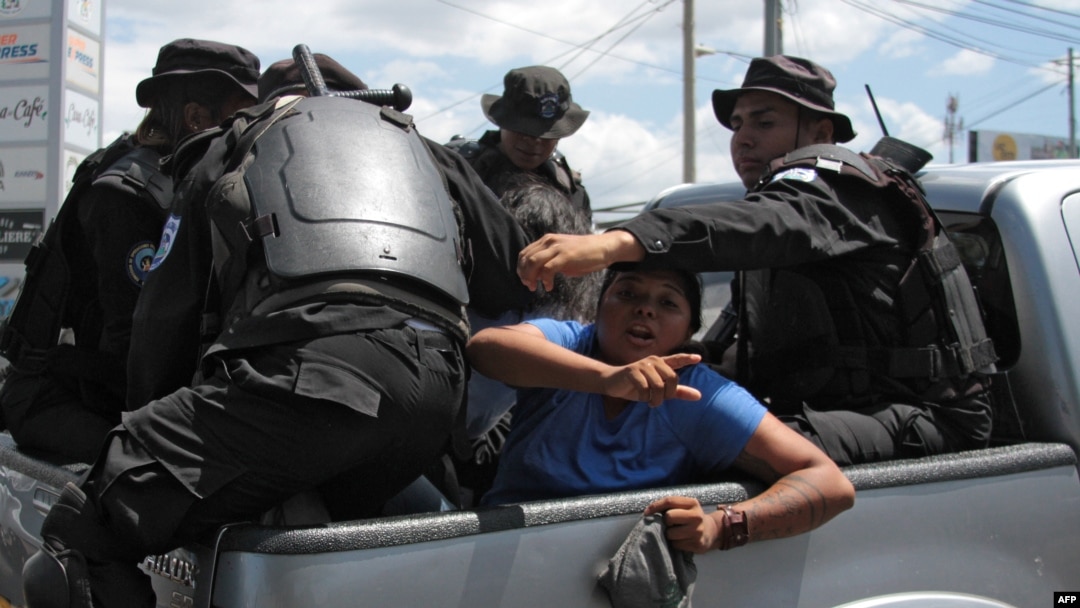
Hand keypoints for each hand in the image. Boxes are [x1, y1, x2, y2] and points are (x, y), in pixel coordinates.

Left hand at [517, 231, 643, 291]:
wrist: (603, 247)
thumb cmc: (584, 254)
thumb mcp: (562, 254)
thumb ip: (548, 262)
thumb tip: (536, 275)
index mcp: (546, 240)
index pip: (524, 253)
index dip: (521, 268)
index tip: (525, 280)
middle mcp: (549, 241)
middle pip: (526, 258)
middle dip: (524, 274)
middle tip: (529, 286)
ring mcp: (557, 248)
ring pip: (533, 262)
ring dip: (531, 277)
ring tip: (536, 287)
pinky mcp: (565, 256)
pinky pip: (547, 269)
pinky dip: (545, 280)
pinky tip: (549, 287)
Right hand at [601, 354, 701, 405]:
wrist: (612, 384)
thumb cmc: (636, 386)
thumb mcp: (658, 390)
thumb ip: (678, 392)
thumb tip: (699, 396)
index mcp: (661, 364)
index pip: (676, 360)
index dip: (687, 359)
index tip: (698, 358)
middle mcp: (653, 361)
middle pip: (672, 378)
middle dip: (668, 394)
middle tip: (660, 400)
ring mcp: (643, 365)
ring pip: (658, 385)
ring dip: (656, 399)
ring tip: (651, 402)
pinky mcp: (632, 371)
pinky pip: (645, 388)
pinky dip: (645, 398)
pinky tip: (643, 398)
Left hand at [645, 496, 718, 553]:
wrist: (710, 532)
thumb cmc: (690, 517)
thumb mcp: (684, 507)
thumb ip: (670, 506)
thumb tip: (648, 512)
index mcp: (693, 503)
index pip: (669, 501)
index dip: (655, 506)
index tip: (647, 512)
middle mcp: (697, 516)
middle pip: (669, 517)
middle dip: (666, 521)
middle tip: (670, 524)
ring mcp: (698, 531)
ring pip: (671, 533)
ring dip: (669, 534)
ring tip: (676, 532)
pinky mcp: (697, 544)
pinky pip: (676, 544)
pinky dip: (675, 543)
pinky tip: (682, 540)